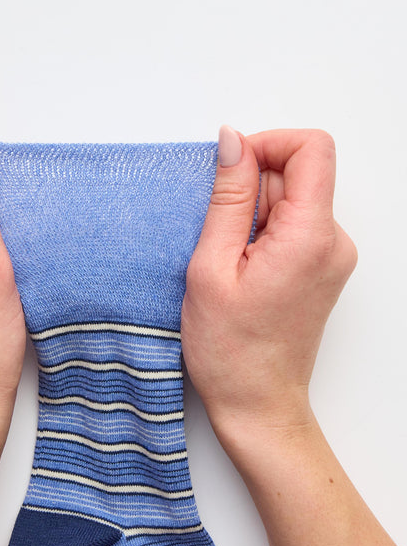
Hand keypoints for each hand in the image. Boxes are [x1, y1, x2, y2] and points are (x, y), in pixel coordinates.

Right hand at [181, 127, 357, 436]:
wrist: (257, 403)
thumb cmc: (230, 350)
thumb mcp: (211, 267)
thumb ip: (227, 198)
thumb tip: (233, 142)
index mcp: (309, 237)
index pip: (310, 148)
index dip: (266, 145)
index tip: (230, 171)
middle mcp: (333, 242)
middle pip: (296, 174)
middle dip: (250, 190)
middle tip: (221, 237)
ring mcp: (330, 256)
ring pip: (290, 200)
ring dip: (252, 215)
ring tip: (229, 261)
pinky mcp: (320, 267)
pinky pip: (291, 225)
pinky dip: (261, 233)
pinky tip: (240, 268)